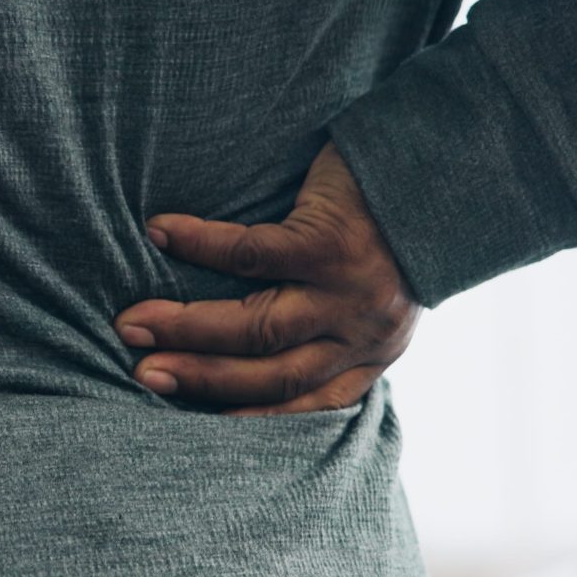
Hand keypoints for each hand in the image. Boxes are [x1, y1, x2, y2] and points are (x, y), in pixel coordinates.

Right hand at [114, 141, 420, 415]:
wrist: (443, 157)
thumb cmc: (393, 222)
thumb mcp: (372, 290)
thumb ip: (327, 321)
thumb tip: (247, 341)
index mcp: (369, 352)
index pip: (304, 402)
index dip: (244, 416)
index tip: (189, 419)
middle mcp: (361, 332)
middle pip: (268, 373)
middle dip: (199, 377)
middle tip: (142, 372)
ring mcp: (348, 291)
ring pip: (258, 325)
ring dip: (188, 328)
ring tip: (134, 322)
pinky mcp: (332, 242)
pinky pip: (254, 252)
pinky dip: (200, 245)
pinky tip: (161, 234)